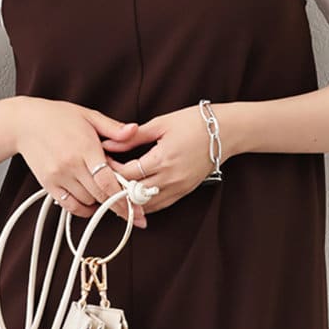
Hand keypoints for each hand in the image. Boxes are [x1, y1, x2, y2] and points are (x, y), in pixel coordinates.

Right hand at [13, 98, 152, 226]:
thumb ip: (113, 128)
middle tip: (132, 210)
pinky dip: (84, 209)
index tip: (137, 207)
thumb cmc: (57, 117)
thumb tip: (134, 130)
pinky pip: (70, 206)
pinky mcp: (49, 185)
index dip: (125, 197)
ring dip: (100, 202)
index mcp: (85, 147)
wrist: (24, 123)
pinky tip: (91, 203)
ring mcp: (59, 177)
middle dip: (118, 205)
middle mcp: (71, 165)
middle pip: (100, 195)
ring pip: (88, 202)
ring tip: (106, 194)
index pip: (108, 180)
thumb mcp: (88, 115)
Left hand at [96, 106, 220, 213]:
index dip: (111, 170)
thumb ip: (132, 138)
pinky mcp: (185, 192)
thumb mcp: (161, 124)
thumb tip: (109, 144)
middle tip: (104, 179)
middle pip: (134, 193)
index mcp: (163, 159)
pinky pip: (159, 205)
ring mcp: (179, 187)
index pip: (128, 174)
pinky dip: (144, 203)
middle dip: (116, 187)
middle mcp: (171, 178)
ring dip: (129, 199)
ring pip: (146, 205)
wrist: (226, 132)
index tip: (103, 162)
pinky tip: (134, 196)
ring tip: (116, 189)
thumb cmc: (194, 123)